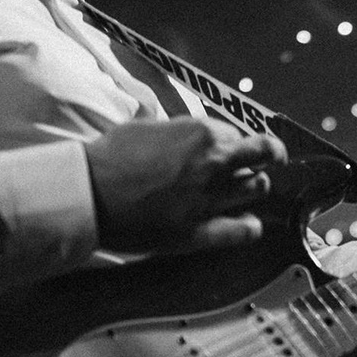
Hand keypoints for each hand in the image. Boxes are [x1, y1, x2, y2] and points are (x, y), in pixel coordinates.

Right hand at [84, 119, 288, 253]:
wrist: (89, 192)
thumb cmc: (109, 156)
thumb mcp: (145, 125)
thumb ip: (176, 129)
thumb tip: (186, 131)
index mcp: (201, 133)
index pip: (236, 133)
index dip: (232, 139)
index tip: (229, 144)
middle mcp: (213, 164)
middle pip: (262, 156)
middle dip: (266, 155)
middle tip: (267, 158)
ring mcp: (209, 199)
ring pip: (257, 189)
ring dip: (255, 186)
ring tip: (248, 189)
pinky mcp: (199, 231)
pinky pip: (243, 230)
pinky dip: (251, 226)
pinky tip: (250, 224)